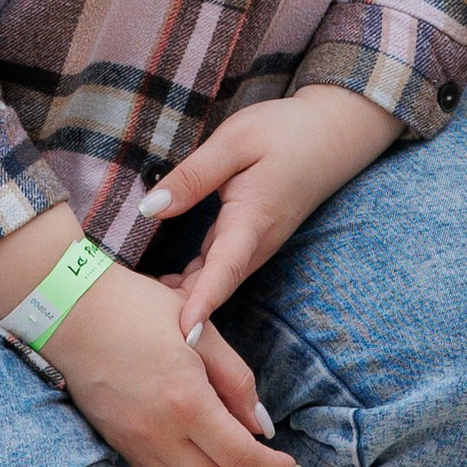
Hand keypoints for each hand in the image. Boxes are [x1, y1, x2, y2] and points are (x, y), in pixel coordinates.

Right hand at [0, 210, 293, 466]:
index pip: (241, 457)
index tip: (289, 463)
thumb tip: (262, 425)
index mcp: (186, 402)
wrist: (70, 309)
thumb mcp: (200, 331)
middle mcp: (158, 432)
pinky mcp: (116, 441)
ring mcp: (133, 442)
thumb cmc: (138, 308)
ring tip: (232, 458)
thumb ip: (238, 381)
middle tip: (265, 462)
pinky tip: (197, 452)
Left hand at [146, 89, 402, 332]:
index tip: (184, 333)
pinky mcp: (247, 241)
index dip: (202, 303)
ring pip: (212, 283)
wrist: (332, 135)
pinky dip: (188, 282)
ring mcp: (252, 246)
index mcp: (251, 219)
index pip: (223, 270)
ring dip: (179, 299)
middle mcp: (254, 243)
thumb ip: (193, 176)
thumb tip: (151, 208)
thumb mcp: (235, 141)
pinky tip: (158, 285)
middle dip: (178, 312)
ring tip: (133, 312)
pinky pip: (214, 270)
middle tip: (133, 330)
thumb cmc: (285, 132)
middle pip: (212, 288)